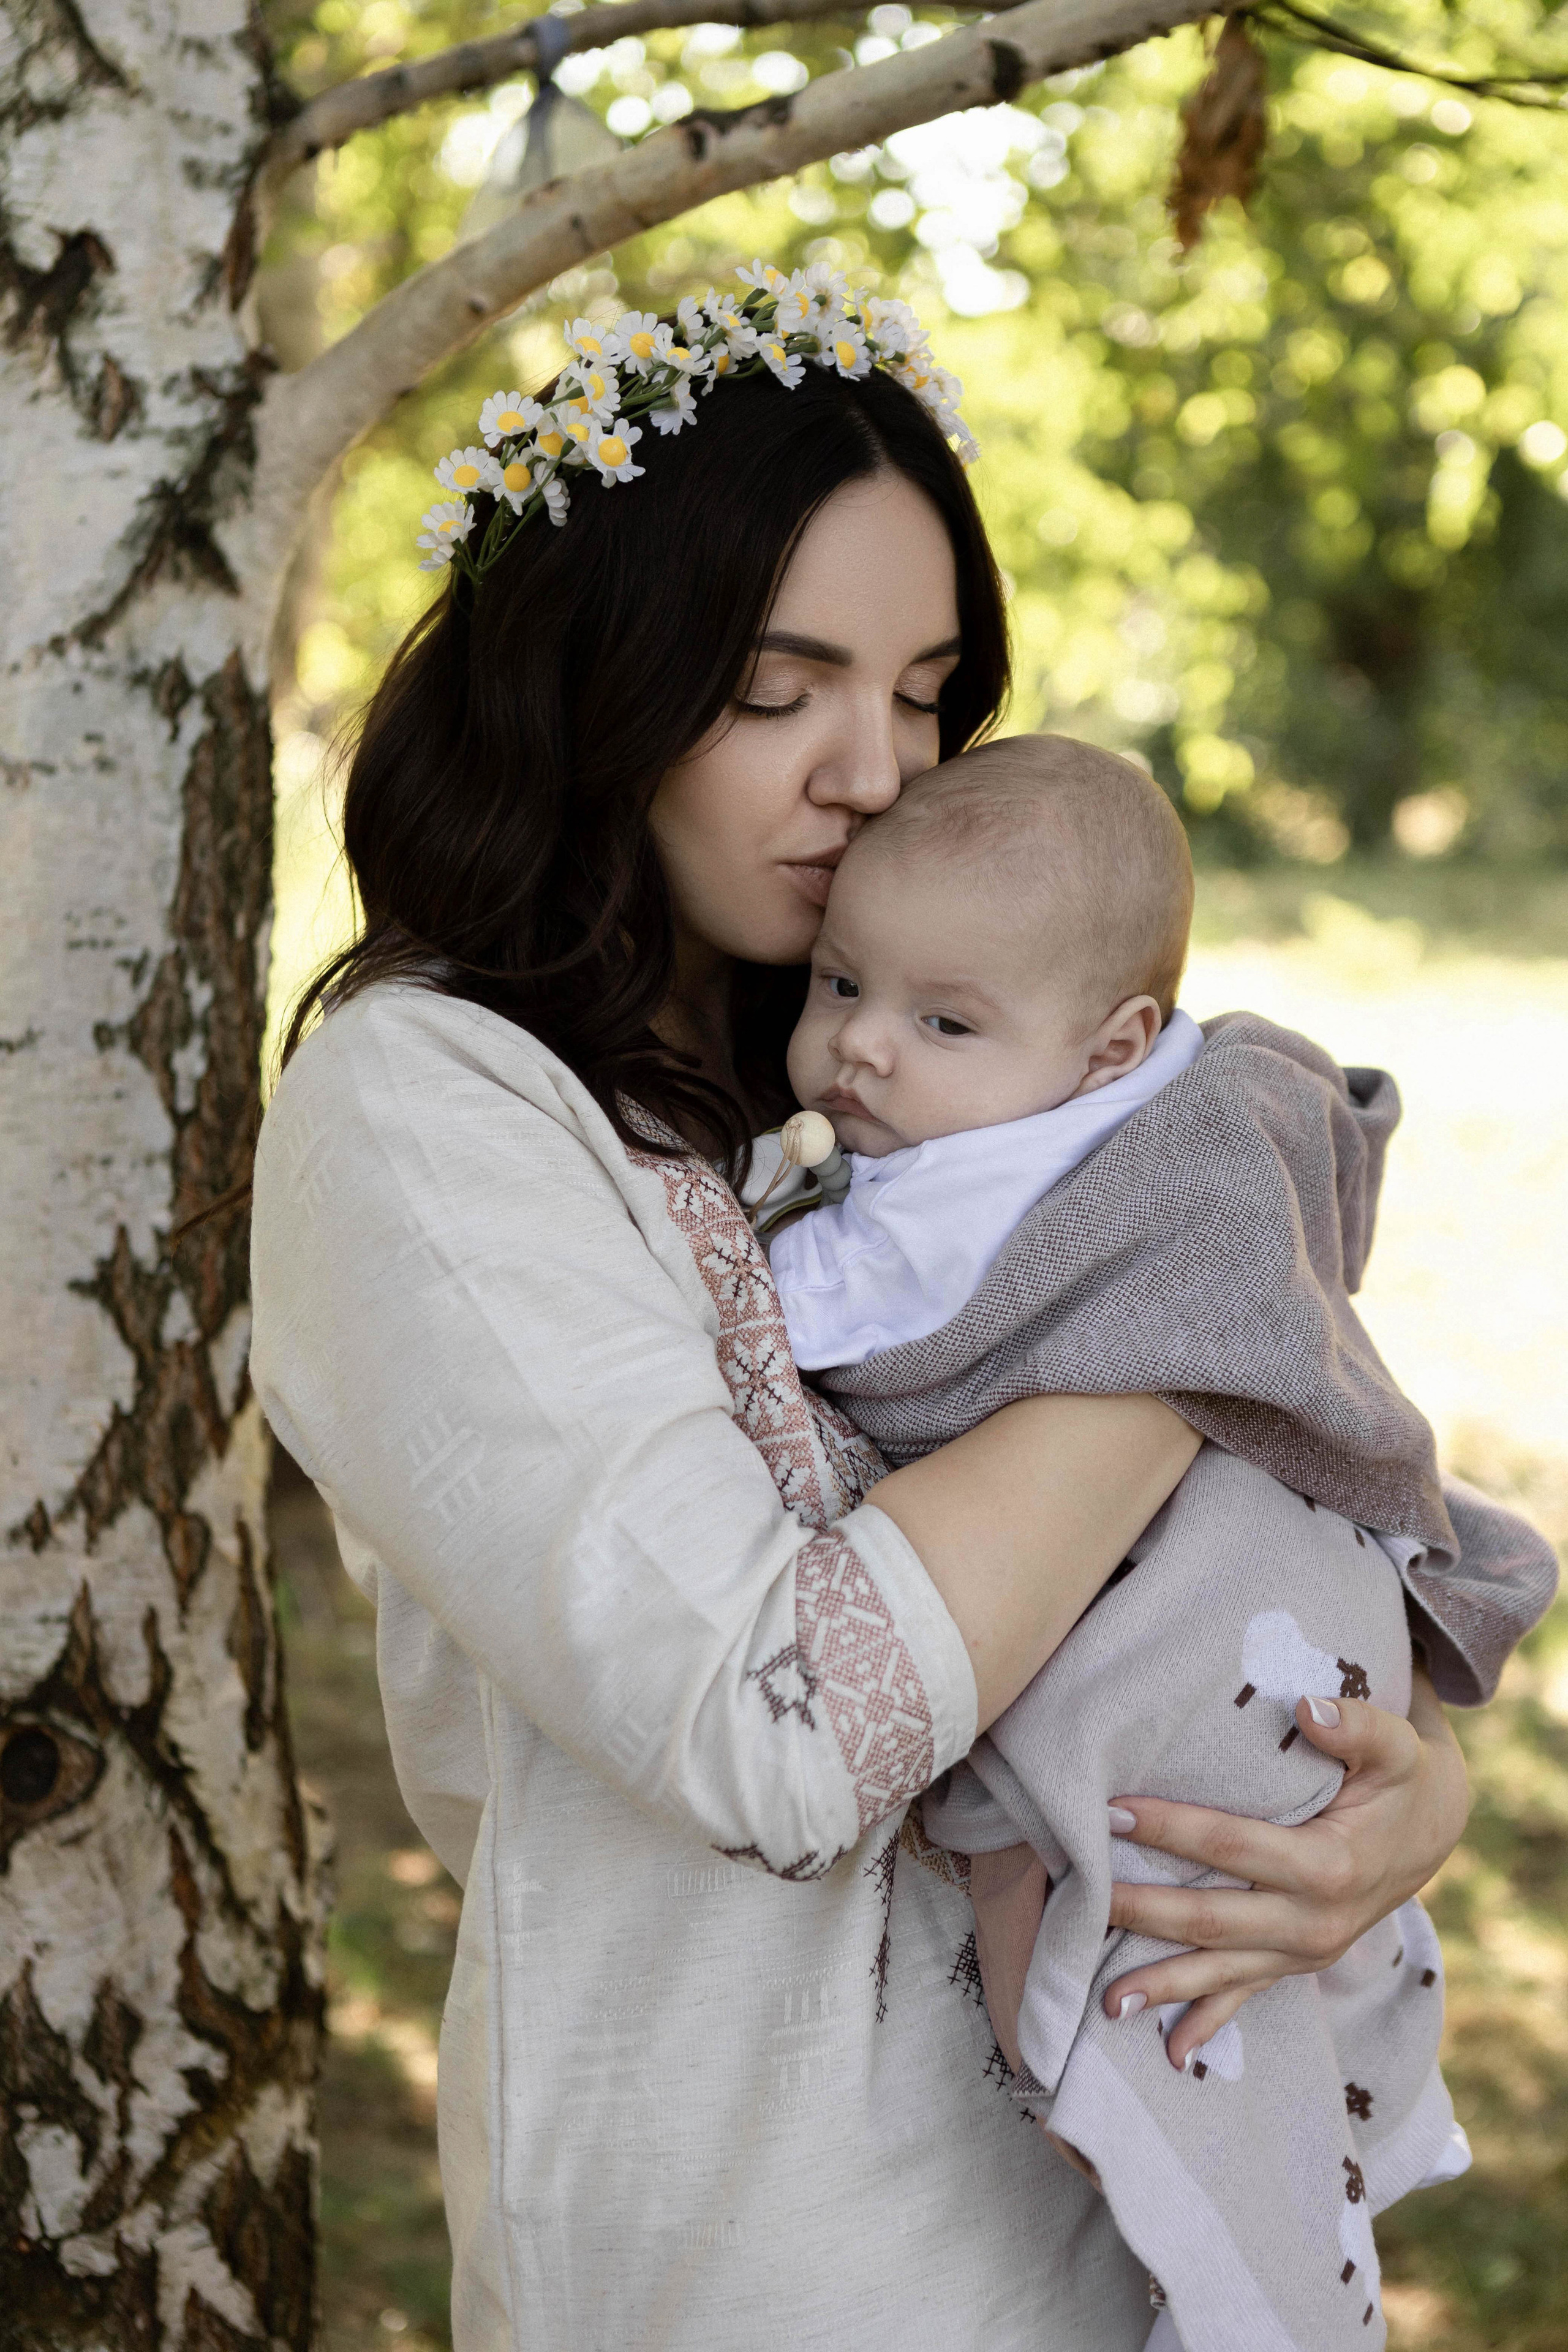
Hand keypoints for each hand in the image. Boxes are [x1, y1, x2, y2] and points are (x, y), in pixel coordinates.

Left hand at [1101, 1667, 1469, 2069]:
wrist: (1433, 1830)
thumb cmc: (1400, 1779)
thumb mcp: (1393, 1745)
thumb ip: (1355, 1725)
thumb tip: (1307, 1709)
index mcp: (1328, 1867)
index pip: (1230, 1845)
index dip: (1168, 1828)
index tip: (1109, 1812)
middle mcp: (1313, 1922)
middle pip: (1210, 1920)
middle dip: (1142, 1909)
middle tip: (1082, 1897)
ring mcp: (1303, 1952)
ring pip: (1219, 1971)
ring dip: (1162, 1985)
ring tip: (1106, 2002)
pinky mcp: (1296, 1964)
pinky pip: (1246, 1998)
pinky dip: (1207, 2023)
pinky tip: (1170, 2051)